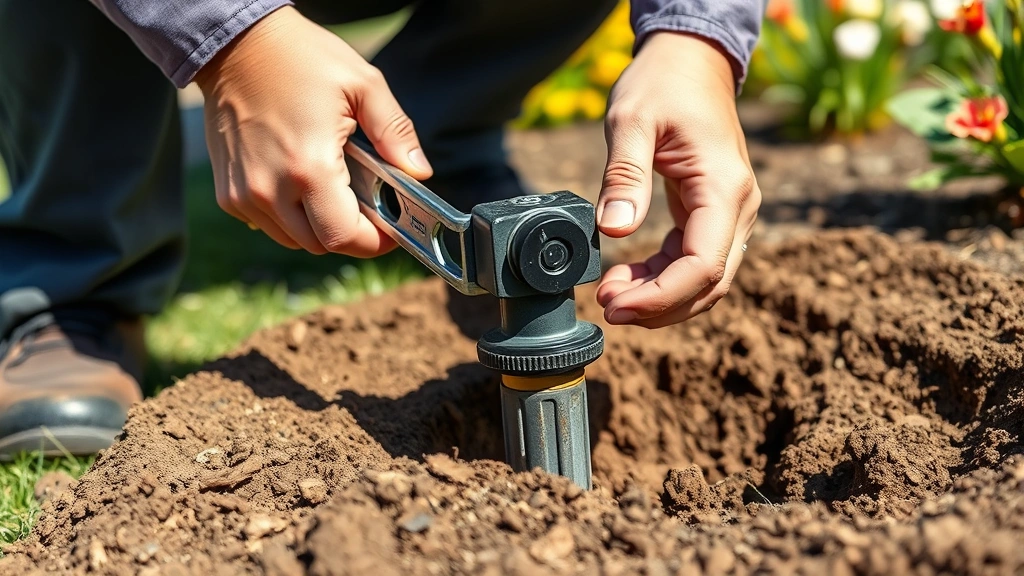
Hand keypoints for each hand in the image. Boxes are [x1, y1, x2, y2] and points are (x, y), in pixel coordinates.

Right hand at [194, 7, 432, 255]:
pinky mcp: (228, 193)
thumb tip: (419, 172)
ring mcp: (245, 195)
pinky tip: (299, 182)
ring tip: (332, 189)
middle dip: (349, 233)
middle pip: (321, 244)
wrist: (234, 45)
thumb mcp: (363, 84)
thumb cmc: (300, 58)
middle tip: (366, 207)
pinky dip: (288, 216)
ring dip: (318, 226)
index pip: (345, 237)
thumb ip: (395, 132)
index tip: (390, 231)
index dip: (374, 242)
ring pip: (293, 239)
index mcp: (309, 167)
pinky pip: (268, 224)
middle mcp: (271, 189)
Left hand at [595, 32, 760, 327]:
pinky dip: (662, 278)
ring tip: (611, 295)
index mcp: (724, 188)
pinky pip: (693, 260)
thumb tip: (612, 229)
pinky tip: (627, 277)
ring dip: (660, 298)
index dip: (660, 297)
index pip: (702, 266)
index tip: (615, 303)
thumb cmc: (662, 84)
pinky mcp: (713, 215)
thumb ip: (624, 176)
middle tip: (608, 307)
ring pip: (704, 280)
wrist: (690, 62)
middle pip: (709, 284)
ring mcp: (730, 214)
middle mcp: (738, 208)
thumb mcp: (632, 121)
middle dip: (659, 306)